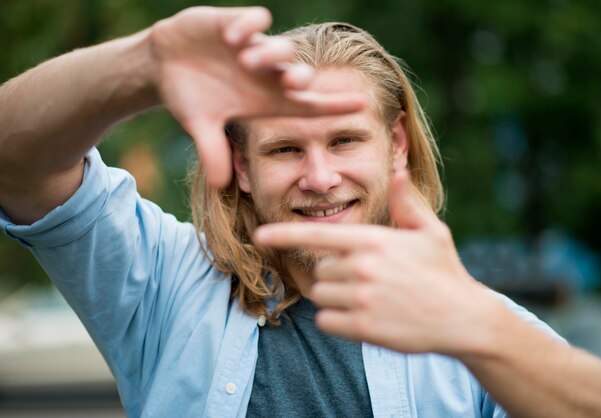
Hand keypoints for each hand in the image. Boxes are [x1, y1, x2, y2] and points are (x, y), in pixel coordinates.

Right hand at [149, 7, 364, 186]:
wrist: (164, 65)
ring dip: (269, 53)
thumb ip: (213, 152)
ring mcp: (252, 48)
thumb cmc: (190, 97)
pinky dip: (248, 26)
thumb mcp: (200, 125)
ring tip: (244, 60)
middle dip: (301, 76)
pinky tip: (231, 38)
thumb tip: (219, 185)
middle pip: (298, 74)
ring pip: (280, 47)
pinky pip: (254, 20)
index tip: (361, 105)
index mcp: (265, 100)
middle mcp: (266, 74)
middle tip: (291, 83)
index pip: (307, 104)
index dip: (333, 105)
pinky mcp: (234, 23)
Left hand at [254, 170, 496, 354]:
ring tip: (370, 298)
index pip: (319, 235)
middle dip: (336, 274)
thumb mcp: (431, 231)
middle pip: (321, 270)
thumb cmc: (444, 272)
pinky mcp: (363, 328)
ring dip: (336, 297)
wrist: (464, 319)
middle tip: (369, 281)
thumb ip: (406, 202)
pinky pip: (326, 321)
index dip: (285, 233)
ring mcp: (362, 299)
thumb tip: (398, 170)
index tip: (260, 234)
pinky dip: (337, 320)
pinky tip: (365, 317)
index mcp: (373, 241)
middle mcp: (363, 268)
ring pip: (320, 295)